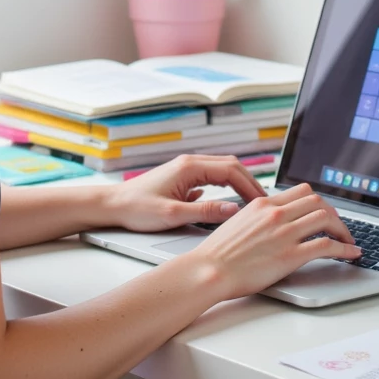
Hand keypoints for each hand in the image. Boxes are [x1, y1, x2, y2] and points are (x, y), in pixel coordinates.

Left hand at [108, 153, 268, 233]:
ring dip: (238, 184)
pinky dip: (226, 186)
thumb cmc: (137, 208)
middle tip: (264, 202)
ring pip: (222, 170)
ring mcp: (186, 169)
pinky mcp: (183, 178)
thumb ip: (204, 212)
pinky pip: (212, 177)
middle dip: (249, 183)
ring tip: (252, 202)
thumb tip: (233, 211)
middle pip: (231, 166)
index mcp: (189, 167)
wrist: (113, 205)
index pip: (231, 170)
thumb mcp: (173, 214)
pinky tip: (230, 201)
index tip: (263, 202)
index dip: (250, 186)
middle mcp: (190, 163)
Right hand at [191, 182, 360, 297]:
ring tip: (348, 241)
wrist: (209, 270)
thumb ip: (259, 217)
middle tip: (339, 227)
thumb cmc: (218, 253)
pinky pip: (327, 245)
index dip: (319, 202)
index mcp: (262, 203)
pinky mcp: (290, 255)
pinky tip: (351, 254)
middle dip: (334, 214)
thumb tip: (273, 221)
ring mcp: (284, 233)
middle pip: (318, 201)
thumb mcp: (238, 222)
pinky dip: (344, 248)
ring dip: (343, 230)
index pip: (302, 192)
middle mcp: (275, 213)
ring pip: (326, 218)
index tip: (325, 213)